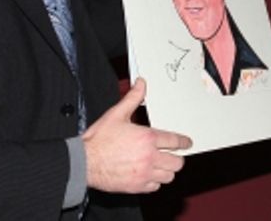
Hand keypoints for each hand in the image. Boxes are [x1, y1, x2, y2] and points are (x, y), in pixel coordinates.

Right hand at [83, 78, 191, 192]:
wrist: (83, 162)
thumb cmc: (98, 140)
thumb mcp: (116, 114)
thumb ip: (133, 98)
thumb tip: (141, 84)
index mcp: (147, 138)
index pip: (175, 141)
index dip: (184, 142)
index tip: (187, 143)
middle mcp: (149, 157)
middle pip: (177, 162)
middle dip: (177, 158)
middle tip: (173, 155)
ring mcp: (144, 173)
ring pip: (168, 176)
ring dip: (167, 170)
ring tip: (161, 165)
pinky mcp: (137, 186)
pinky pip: (155, 187)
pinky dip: (154, 182)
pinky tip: (149, 175)